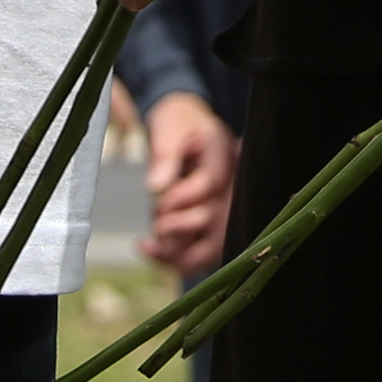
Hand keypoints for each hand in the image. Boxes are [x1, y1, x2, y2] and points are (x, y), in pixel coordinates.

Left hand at [141, 90, 240, 280]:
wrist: (185, 125)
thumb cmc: (177, 123)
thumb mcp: (168, 128)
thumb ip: (164, 154)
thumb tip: (156, 186)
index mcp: (223, 154)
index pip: (212, 183)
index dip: (184, 196)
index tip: (161, 199)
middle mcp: (231, 184)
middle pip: (219, 220)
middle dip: (182, 226)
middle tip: (158, 221)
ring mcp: (224, 206)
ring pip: (213, 246)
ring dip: (178, 252)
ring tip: (150, 245)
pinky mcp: (212, 222)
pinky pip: (201, 252)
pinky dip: (175, 258)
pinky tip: (149, 248)